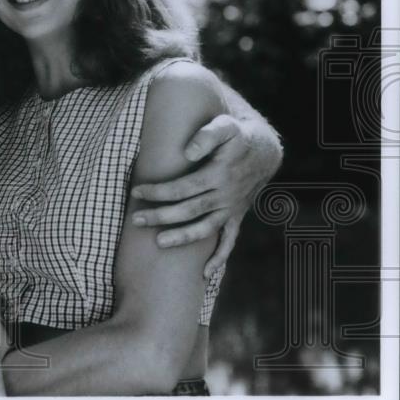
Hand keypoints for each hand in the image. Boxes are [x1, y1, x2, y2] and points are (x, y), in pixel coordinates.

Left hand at [131, 114, 280, 276]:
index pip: (182, 188)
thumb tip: (188, 153)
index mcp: (219, 175)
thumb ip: (207, 135)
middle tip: (135, 219)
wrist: (264, 151)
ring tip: (158, 243)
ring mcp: (231, 209)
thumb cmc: (237, 136)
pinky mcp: (236, 217)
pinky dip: (219, 258)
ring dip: (182, 237)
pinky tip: (204, 274)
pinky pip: (229, 241)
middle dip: (160, 216)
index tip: (137, 191)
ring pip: (205, 229)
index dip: (158, 191)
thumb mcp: (225, 125)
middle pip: (188, 211)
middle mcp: (225, 196)